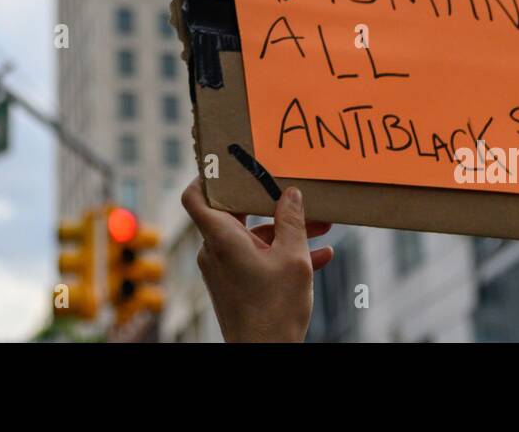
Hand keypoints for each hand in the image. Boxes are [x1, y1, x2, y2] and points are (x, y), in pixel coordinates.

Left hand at [180, 178, 333, 342]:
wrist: (265, 355)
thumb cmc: (275, 310)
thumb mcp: (293, 259)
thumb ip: (292, 221)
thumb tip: (290, 194)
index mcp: (221, 238)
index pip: (195, 196)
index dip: (205, 175)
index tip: (227, 163)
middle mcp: (215, 250)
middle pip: (235, 213)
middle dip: (269, 203)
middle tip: (290, 189)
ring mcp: (223, 268)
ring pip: (252, 237)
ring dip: (285, 231)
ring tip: (322, 226)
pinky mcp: (234, 284)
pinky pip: (256, 258)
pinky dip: (280, 253)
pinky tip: (320, 256)